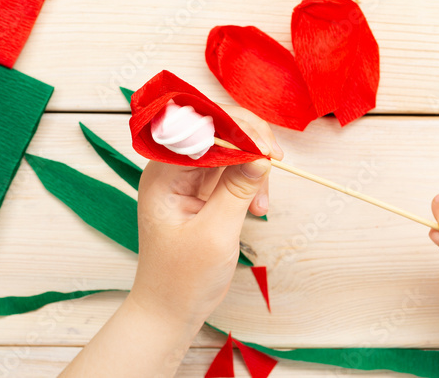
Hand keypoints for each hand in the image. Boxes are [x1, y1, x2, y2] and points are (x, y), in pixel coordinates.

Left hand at [129, 105, 282, 330]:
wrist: (170, 310)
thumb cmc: (182, 278)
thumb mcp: (215, 233)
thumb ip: (237, 189)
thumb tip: (262, 156)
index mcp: (163, 172)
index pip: (202, 128)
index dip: (238, 129)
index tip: (268, 150)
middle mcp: (172, 167)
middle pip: (218, 131)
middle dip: (250, 144)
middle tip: (275, 163)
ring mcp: (187, 178)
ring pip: (231, 149)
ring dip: (253, 168)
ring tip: (261, 205)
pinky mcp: (201, 191)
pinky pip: (232, 169)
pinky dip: (249, 182)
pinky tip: (256, 207)